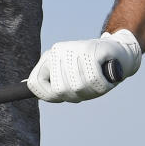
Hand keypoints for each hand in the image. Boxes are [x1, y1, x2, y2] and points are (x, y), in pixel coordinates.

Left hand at [27, 29, 141, 102]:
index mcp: (49, 57)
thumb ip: (50, 83)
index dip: (48, 95)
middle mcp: (59, 52)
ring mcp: (75, 49)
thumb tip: (27, 88)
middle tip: (84, 87)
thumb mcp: (68, 76)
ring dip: (90, 91)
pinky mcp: (92, 50)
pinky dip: (101, 84)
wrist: (117, 51)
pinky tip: (104, 78)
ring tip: (95, 81)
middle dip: (73, 95)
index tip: (61, 95)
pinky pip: (93, 80)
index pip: (35, 83)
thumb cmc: (90, 68)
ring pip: (77, 86)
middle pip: (59, 90)